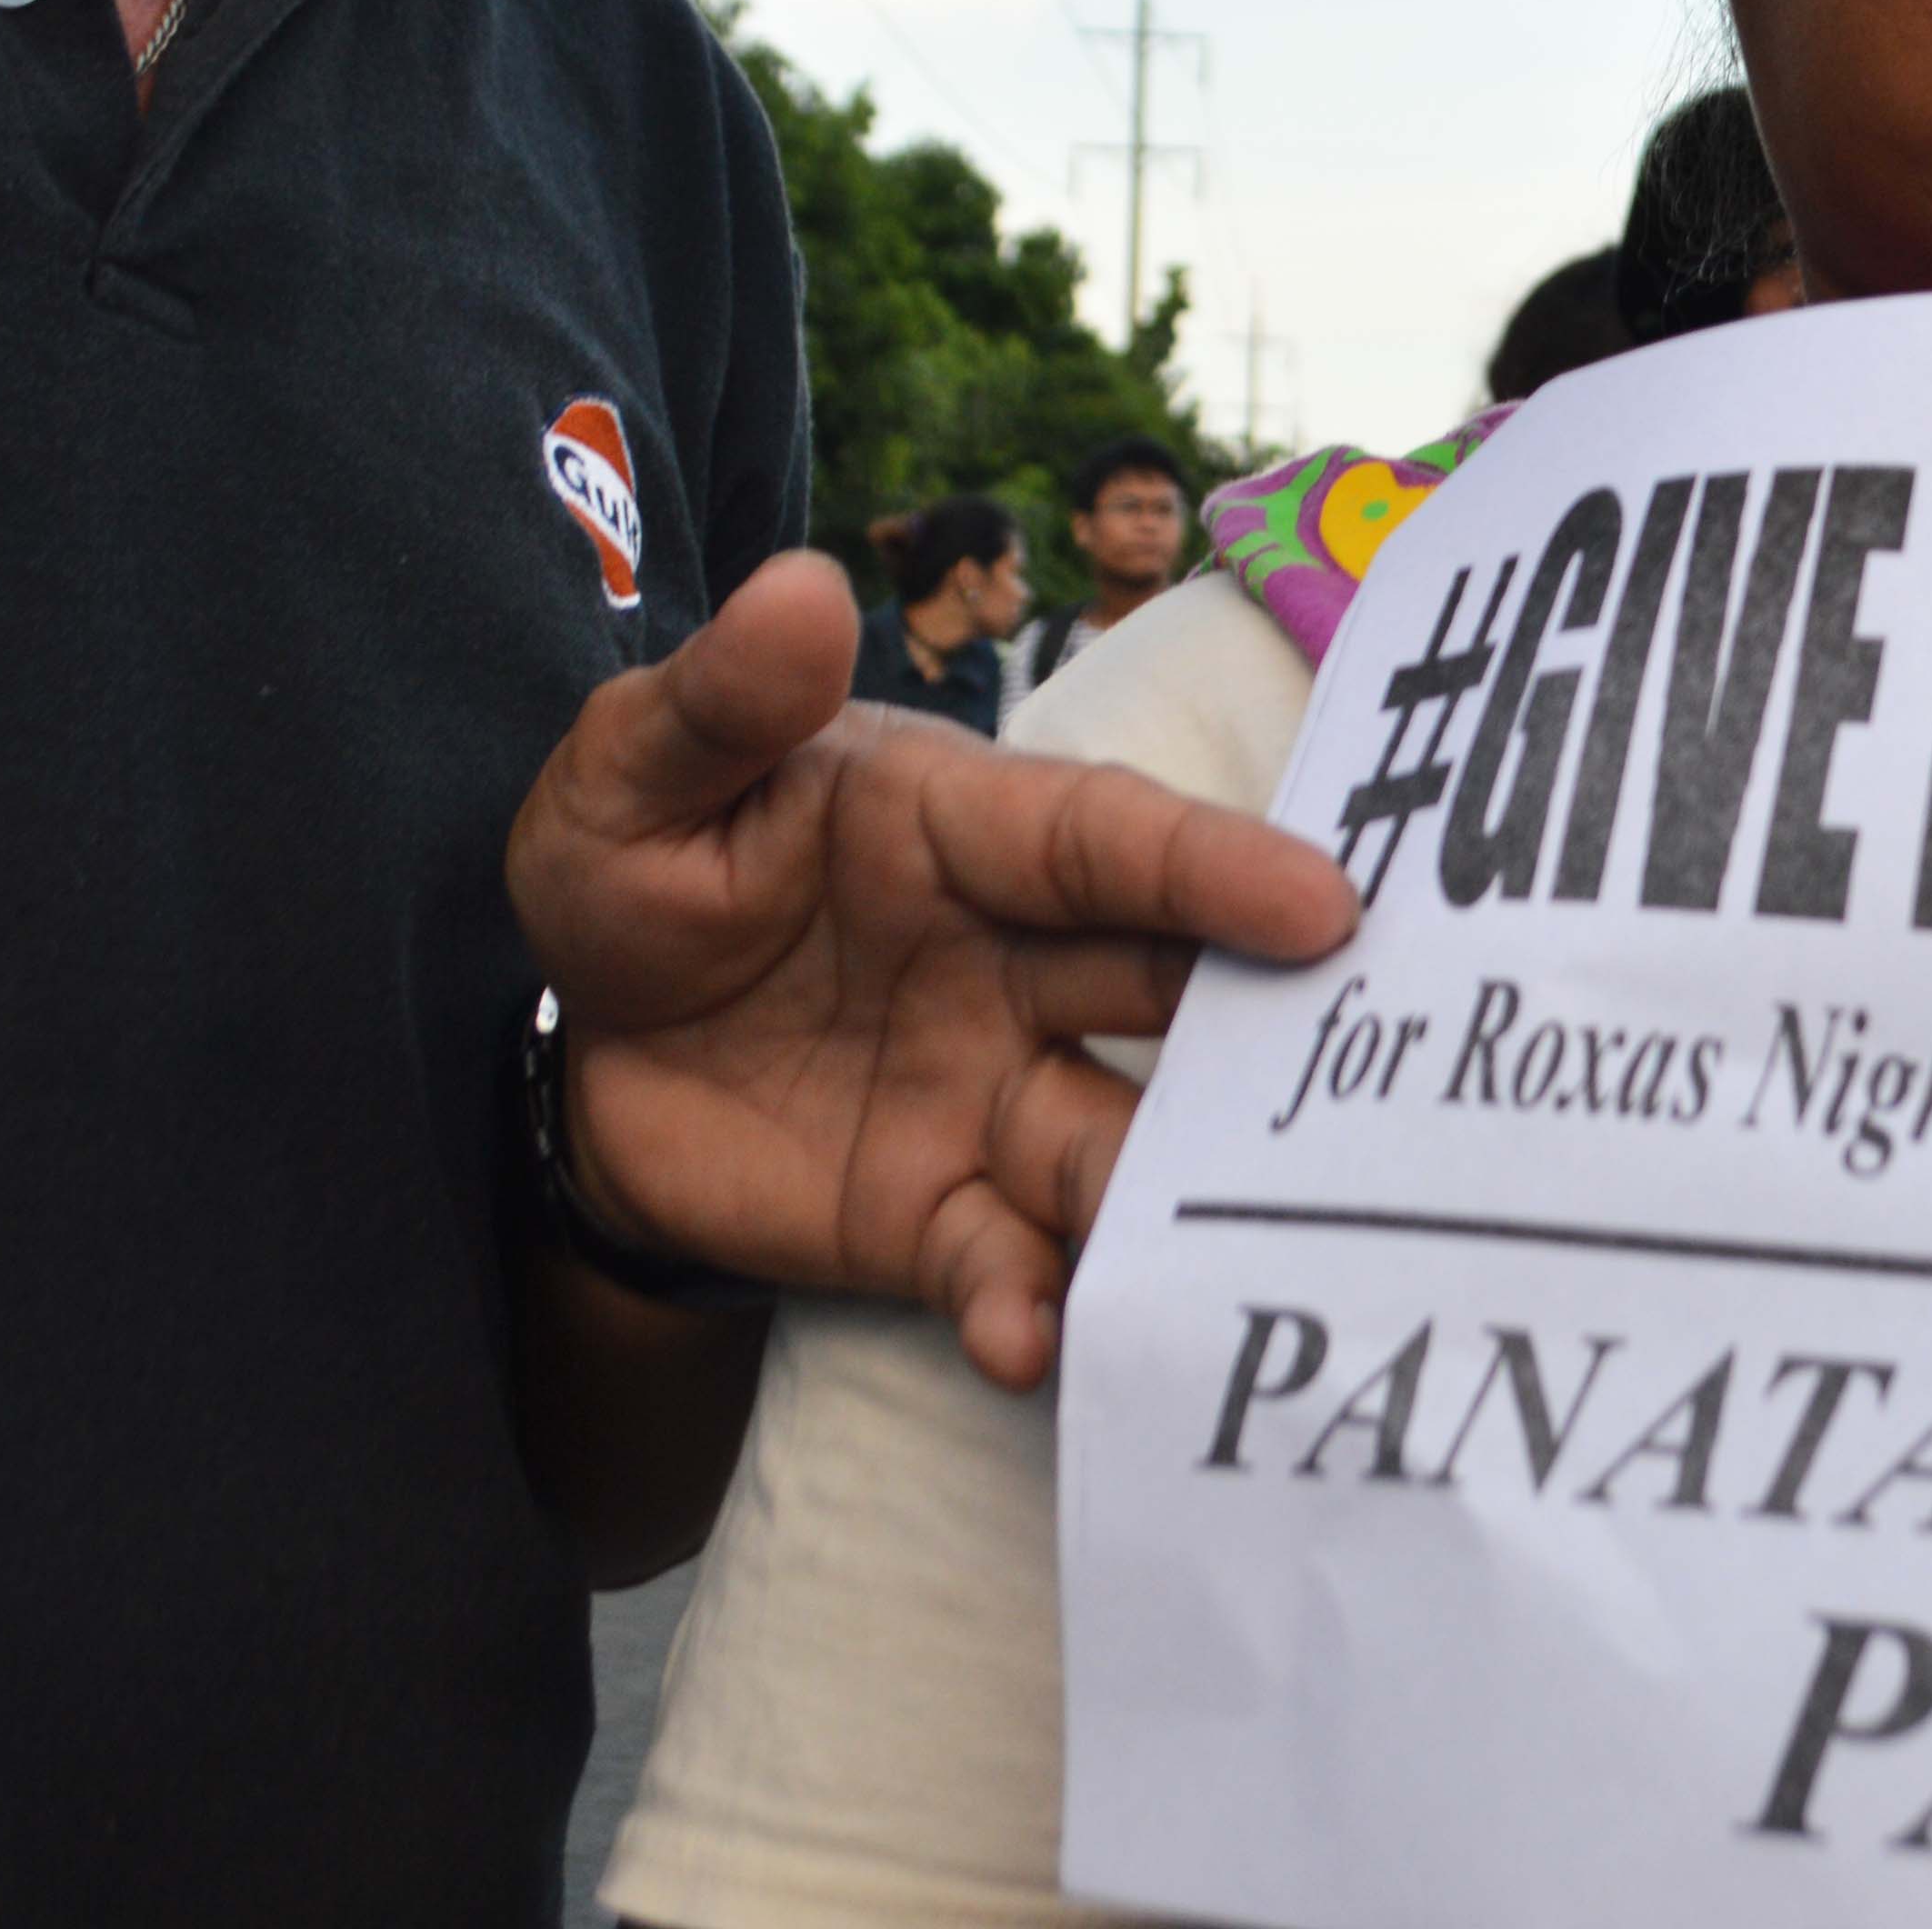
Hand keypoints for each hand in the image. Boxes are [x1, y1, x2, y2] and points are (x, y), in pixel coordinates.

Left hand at [506, 553, 1361, 1383]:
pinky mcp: (933, 1211)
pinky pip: (1001, 1259)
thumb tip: (801, 589)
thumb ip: (722, 700)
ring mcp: (986, 1092)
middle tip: (1356, 1085)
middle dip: (1257, 1033)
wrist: (575, 1049)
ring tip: (1199, 1256)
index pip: (1111, 842)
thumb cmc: (636, 863)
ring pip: (1107, 1146)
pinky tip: (1028, 1342)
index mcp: (966, 829)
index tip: (1326, 906)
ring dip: (1159, 1198)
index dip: (1217, 870)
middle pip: (1162, 993)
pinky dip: (1027, 1303)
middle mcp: (1013, 962)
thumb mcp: (636, 770)